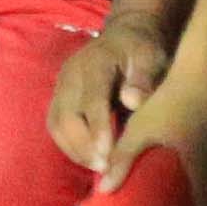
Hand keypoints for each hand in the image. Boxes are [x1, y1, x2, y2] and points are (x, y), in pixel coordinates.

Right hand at [44, 15, 173, 174]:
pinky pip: (56, 126)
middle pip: (67, 116)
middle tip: (106, 169)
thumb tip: (132, 101)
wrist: (125, 36)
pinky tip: (88, 159)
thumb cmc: (142, 50)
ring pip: (57, 125)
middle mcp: (71, 75)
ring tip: (98, 169)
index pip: (92, 99)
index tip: (107, 155)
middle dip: (84, 146)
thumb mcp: (150, 56)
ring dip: (75, 150)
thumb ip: (143, 77)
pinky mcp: (58, 98)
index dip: (97, 128)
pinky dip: (69, 146)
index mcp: (94, 63)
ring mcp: (61, 86)